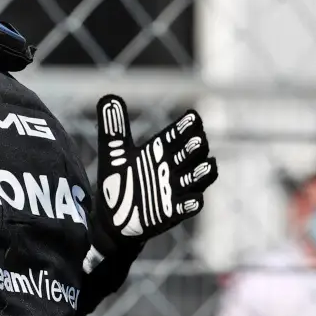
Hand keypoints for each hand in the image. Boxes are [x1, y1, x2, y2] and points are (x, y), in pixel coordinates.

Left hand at [93, 95, 217, 247]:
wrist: (111, 217)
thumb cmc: (119, 181)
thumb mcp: (113, 153)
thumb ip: (113, 128)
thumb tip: (108, 97)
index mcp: (158, 151)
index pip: (176, 136)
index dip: (185, 127)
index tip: (192, 117)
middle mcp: (171, 168)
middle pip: (190, 154)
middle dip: (194, 148)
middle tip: (197, 140)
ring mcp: (174, 190)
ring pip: (197, 178)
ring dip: (202, 172)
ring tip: (207, 164)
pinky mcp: (171, 212)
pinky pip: (188, 207)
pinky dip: (192, 203)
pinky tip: (194, 200)